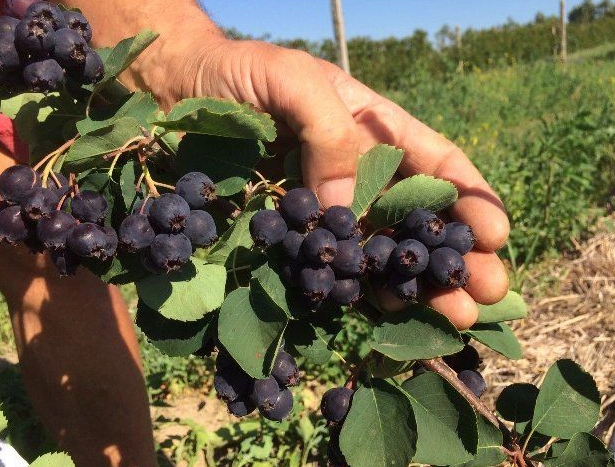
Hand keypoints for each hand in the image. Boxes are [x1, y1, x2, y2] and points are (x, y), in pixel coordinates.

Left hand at [155, 39, 510, 328]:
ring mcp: (327, 208)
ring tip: (455, 317)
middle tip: (489, 293)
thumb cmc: (234, 74)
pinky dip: (361, 289)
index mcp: (371, 128)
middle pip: (417, 217)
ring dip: (419, 283)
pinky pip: (334, 265)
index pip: (436, 163)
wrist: (173, 93)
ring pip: (383, 250)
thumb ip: (329, 135)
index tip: (495, 234)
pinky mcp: (293, 235)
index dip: (468, 198)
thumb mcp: (290, 82)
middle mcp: (357, 173)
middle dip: (454, 255)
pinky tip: (387, 310)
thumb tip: (352, 212)